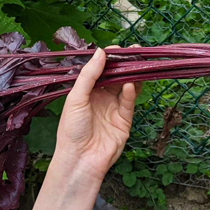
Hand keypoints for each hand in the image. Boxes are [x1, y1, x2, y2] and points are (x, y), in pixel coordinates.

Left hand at [52, 45, 141, 180]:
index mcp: (86, 92)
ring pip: (126, 87)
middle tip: (133, 52)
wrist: (80, 160)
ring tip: (137, 64)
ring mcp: (113, 108)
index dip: (108, 59)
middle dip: (124, 64)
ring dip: (132, 75)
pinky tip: (131, 84)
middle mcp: (101, 98)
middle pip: (115, 77)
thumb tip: (101, 51)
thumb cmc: (71, 130)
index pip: (100, 70)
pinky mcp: (124, 120)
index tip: (117, 49)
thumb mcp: (76, 98)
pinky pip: (129, 103)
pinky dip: (131, 93)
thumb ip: (89, 75)